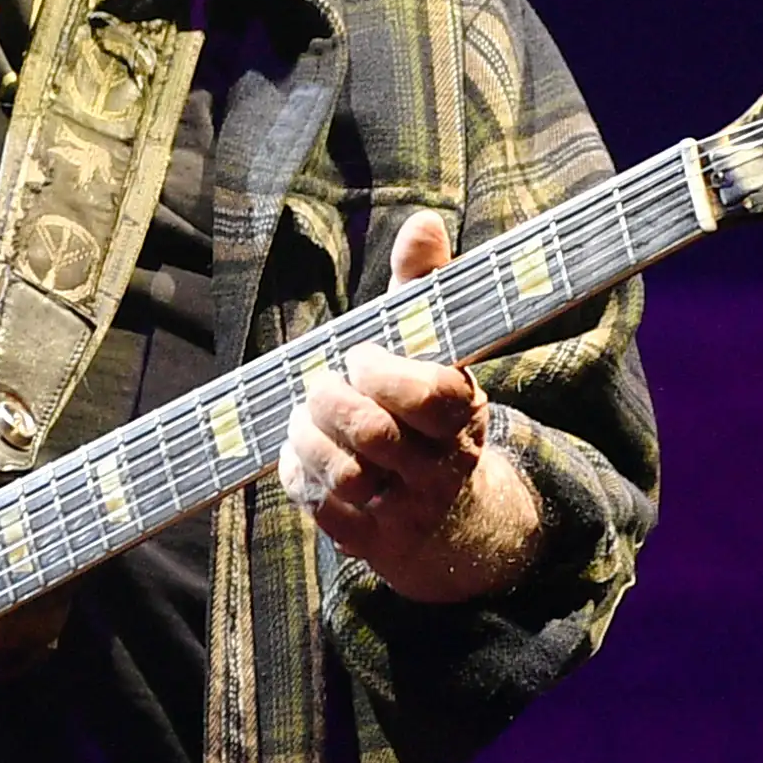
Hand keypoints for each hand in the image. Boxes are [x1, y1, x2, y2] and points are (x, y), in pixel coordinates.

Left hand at [277, 211, 543, 605]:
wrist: (453, 522)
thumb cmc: (430, 416)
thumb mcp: (437, 353)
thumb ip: (426, 288)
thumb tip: (424, 221)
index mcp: (463, 416)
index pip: (432, 395)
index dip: (385, 372)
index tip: (360, 356)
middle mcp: (442, 468)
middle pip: (375, 433)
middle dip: (332, 400)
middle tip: (321, 385)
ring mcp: (407, 510)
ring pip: (346, 474)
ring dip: (308, 438)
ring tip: (304, 419)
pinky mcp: (372, 541)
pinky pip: (322, 509)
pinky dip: (299, 475)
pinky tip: (299, 454)